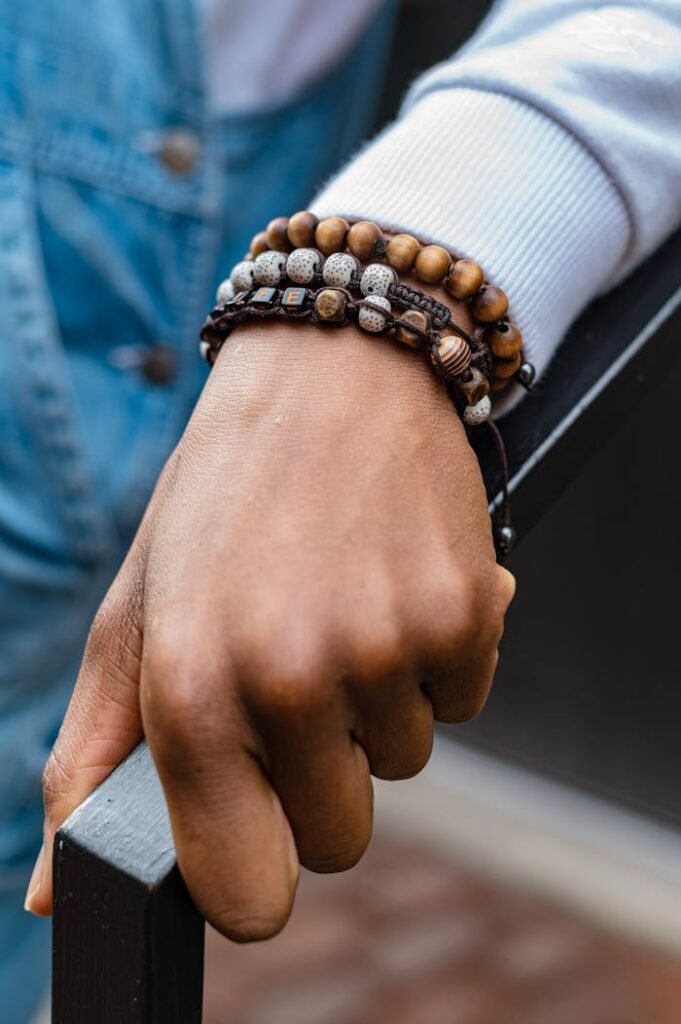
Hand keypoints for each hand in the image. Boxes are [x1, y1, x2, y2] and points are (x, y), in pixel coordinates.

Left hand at [26, 311, 514, 937]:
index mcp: (191, 690)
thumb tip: (54, 891)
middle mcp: (291, 678)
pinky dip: (432, 664)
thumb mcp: (134, 613)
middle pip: (338, 838)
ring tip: (339, 607)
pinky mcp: (466, 614)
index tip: (255, 828)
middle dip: (318, 777)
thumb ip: (93, 757)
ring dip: (373, 708)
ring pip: (401, 762)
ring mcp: (388, 647)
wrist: (330, 374)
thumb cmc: (222, 498)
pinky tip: (392, 587)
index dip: (252, 876)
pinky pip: (460, 702)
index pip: (246, 892)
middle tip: (295, 673)